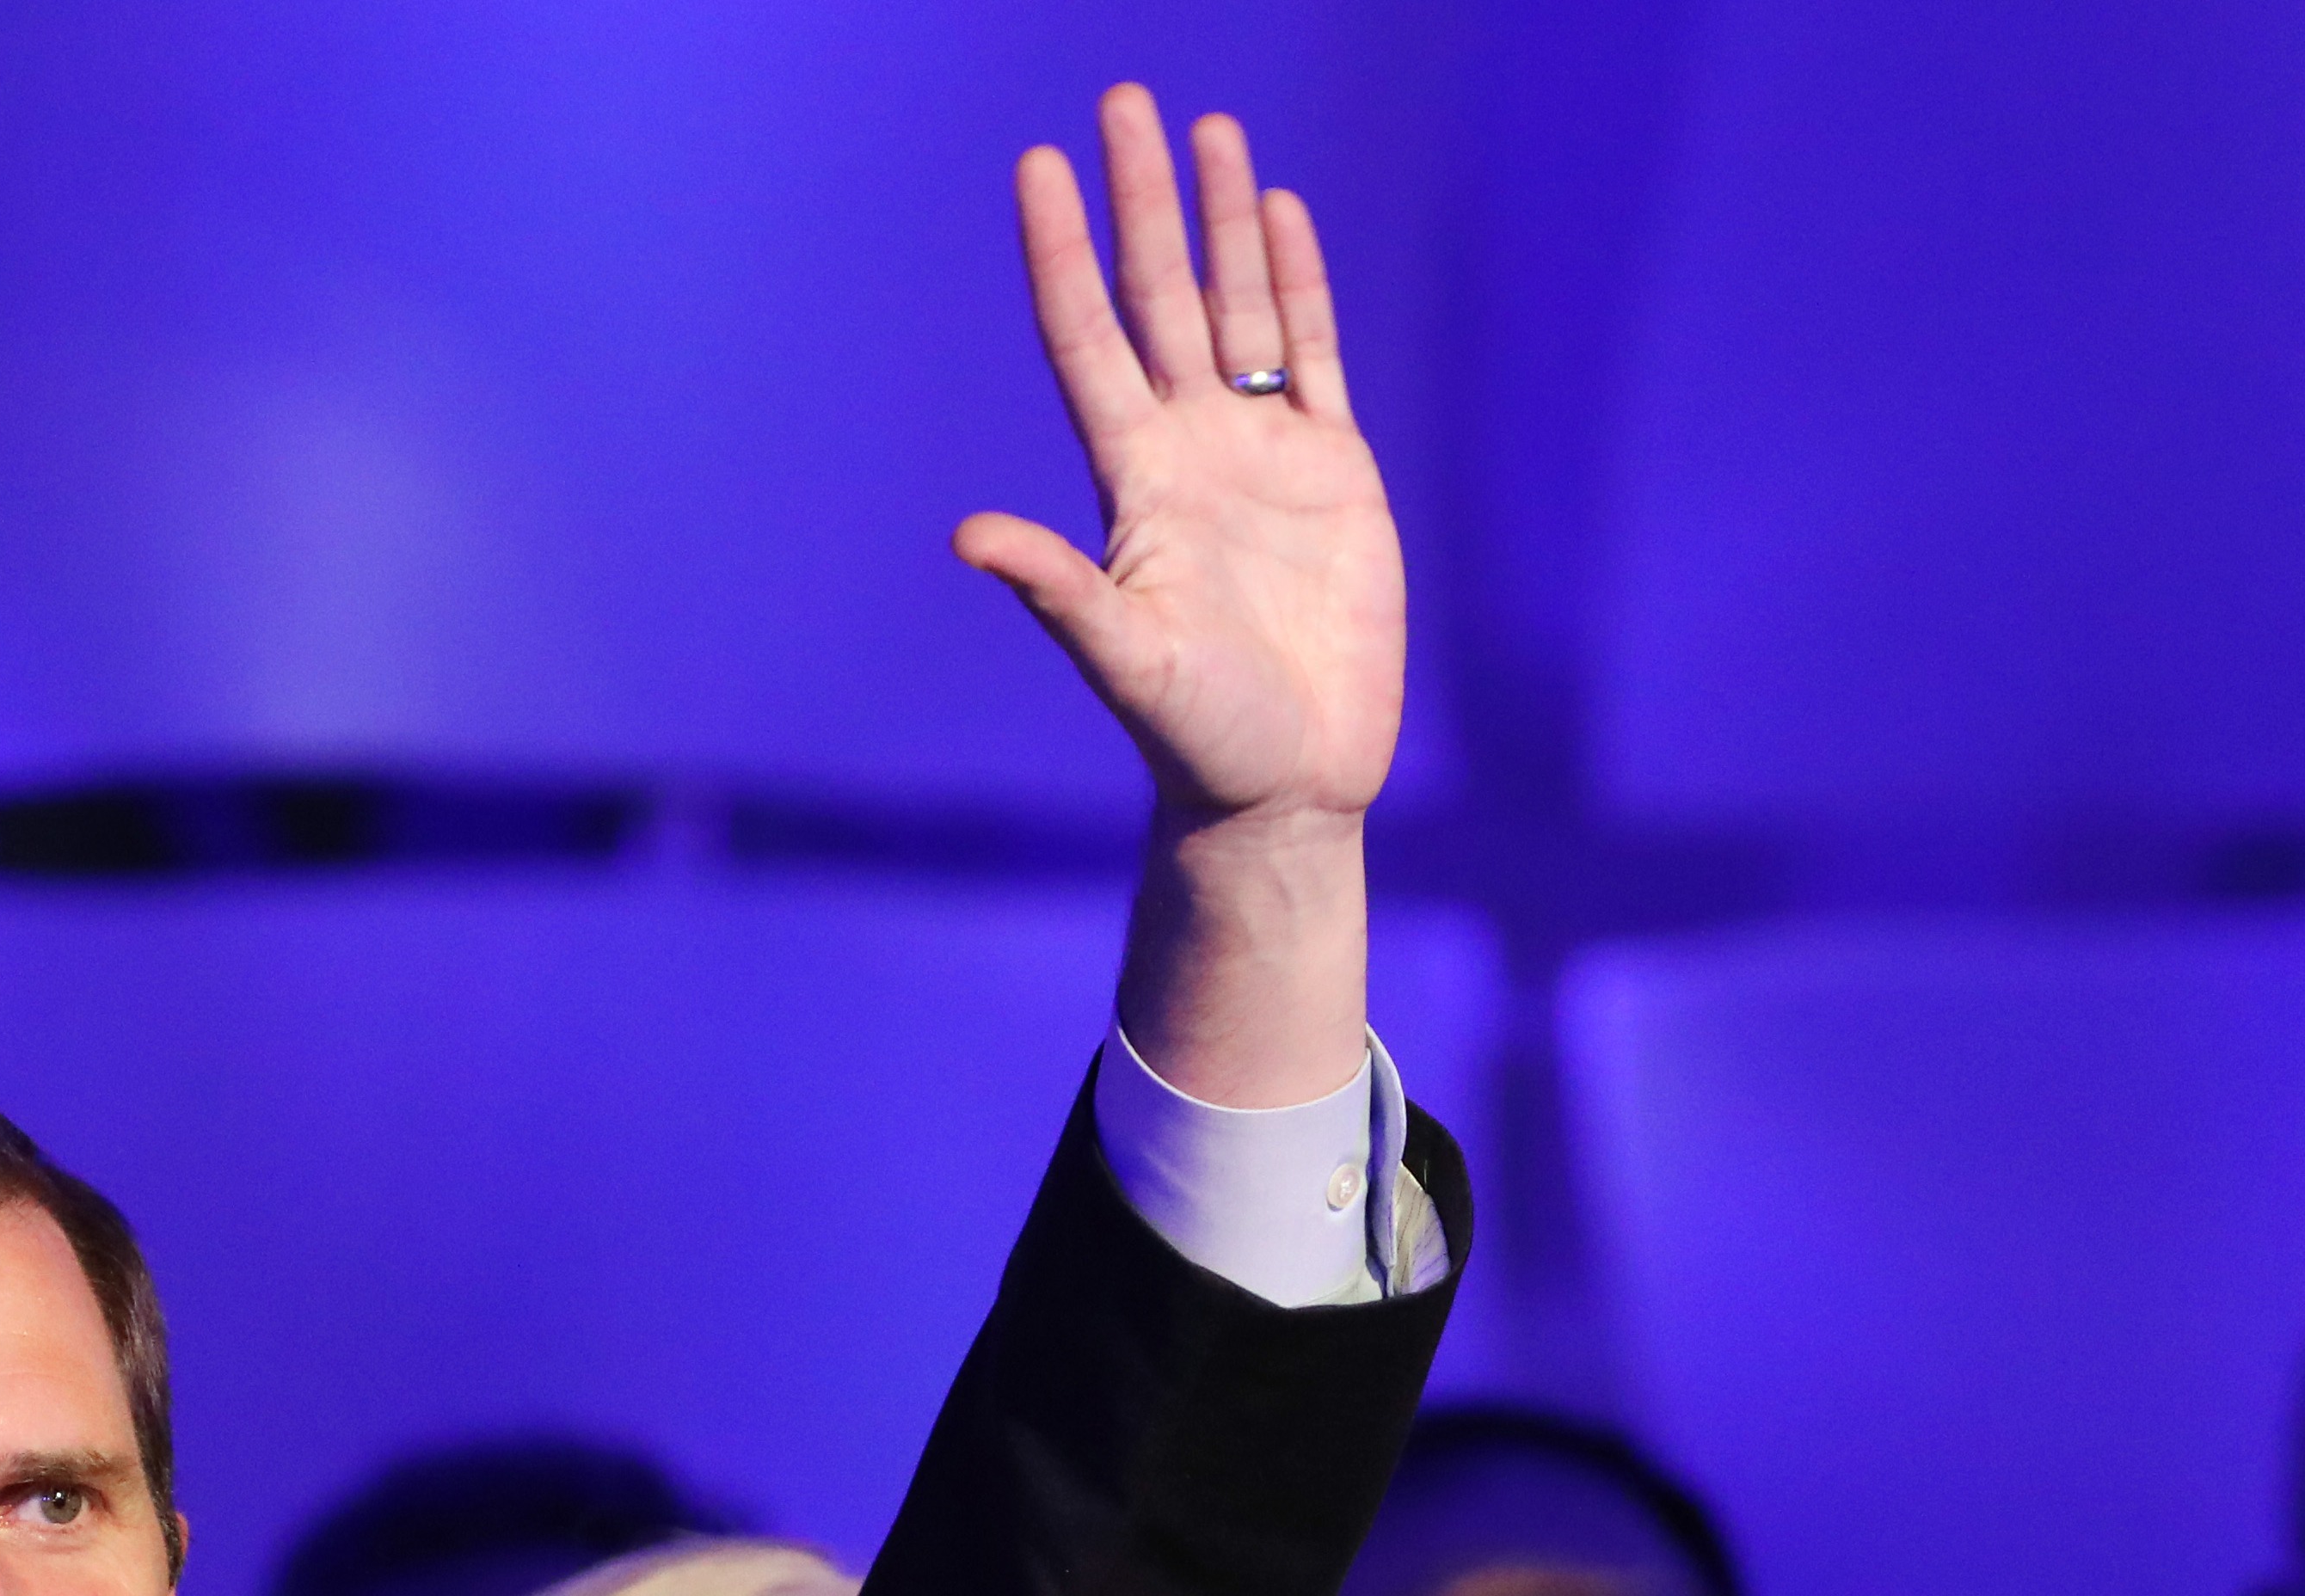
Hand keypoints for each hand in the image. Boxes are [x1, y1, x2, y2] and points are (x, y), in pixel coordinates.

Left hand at [963, 85, 1404, 1109]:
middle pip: (1160, 297)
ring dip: (1221, 223)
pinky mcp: (1335, 476)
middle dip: (1142, 202)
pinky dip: (1298, 286)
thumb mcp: (1125, 663)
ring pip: (1238, 309)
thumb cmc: (1200, 740)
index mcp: (1135, 483)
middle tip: (1122, 100)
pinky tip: (1280, 216)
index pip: (1088, 340)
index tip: (1039, 165)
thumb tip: (970, 535)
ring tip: (1206, 131)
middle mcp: (1190, 451)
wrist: (1289, 786)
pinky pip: (1312, 358)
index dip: (1062, 254)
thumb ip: (1059, 592)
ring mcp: (1261, 457)